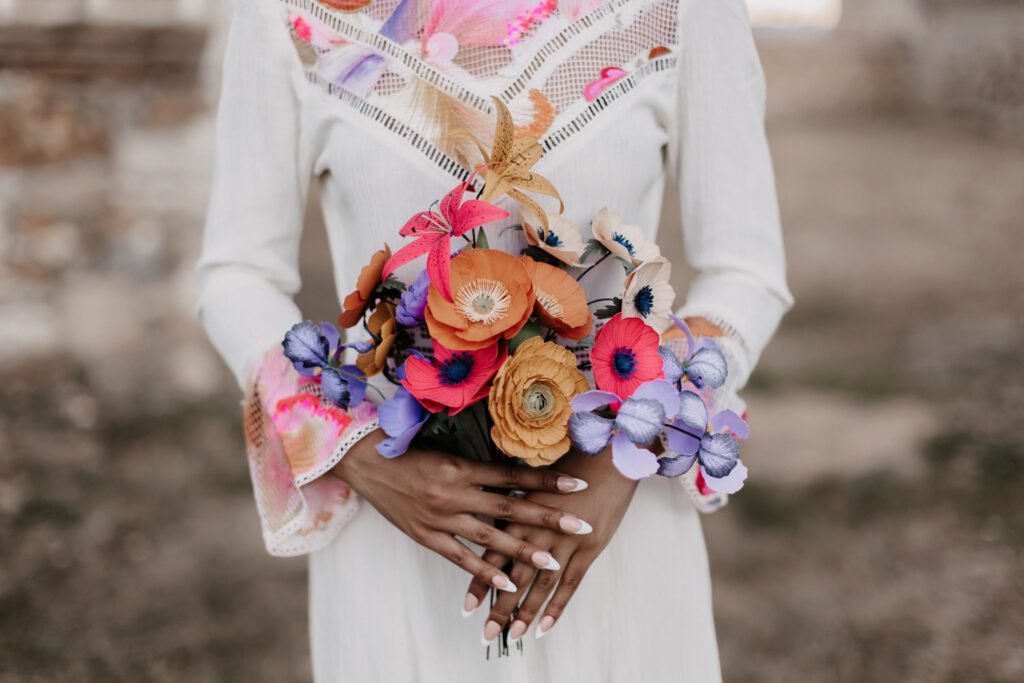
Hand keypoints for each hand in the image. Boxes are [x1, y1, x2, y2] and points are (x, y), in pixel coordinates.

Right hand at [333, 430, 592, 592]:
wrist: (365, 463)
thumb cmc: (408, 451)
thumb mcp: (445, 449)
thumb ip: (477, 464)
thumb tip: (516, 467)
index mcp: (461, 466)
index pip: (513, 475)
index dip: (546, 481)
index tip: (577, 484)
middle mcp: (454, 492)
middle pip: (510, 507)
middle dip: (548, 517)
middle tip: (581, 525)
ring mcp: (440, 517)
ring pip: (490, 537)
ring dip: (523, 551)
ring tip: (553, 561)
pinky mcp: (427, 537)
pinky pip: (461, 558)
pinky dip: (486, 573)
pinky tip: (508, 584)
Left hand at [464, 447, 637, 642]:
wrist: (606, 459)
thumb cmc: (570, 464)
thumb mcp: (533, 484)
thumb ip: (515, 505)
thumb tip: (496, 520)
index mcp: (518, 516)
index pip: (493, 556)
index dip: (480, 582)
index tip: (467, 608)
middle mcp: (535, 532)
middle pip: (513, 576)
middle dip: (499, 607)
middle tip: (485, 633)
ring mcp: (561, 542)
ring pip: (539, 585)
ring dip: (525, 613)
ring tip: (514, 636)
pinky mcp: (586, 548)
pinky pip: (569, 584)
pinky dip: (556, 608)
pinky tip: (545, 627)